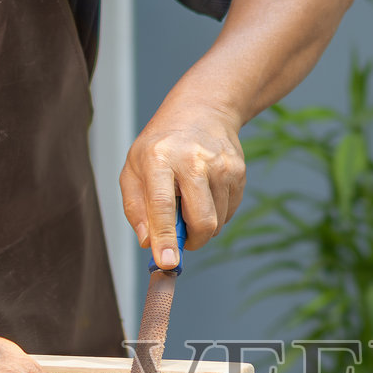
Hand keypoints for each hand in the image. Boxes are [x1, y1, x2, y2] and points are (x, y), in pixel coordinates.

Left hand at [119, 98, 244, 268]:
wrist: (202, 111)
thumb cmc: (162, 145)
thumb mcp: (134, 168)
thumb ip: (135, 208)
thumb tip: (147, 243)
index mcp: (159, 157)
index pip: (162, 205)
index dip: (165, 237)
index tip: (167, 262)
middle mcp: (193, 160)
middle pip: (201, 220)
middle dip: (191, 241)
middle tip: (180, 240)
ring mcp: (220, 165)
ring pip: (217, 222)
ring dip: (202, 226)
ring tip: (190, 200)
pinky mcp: (238, 172)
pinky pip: (228, 213)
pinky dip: (215, 213)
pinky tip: (205, 191)